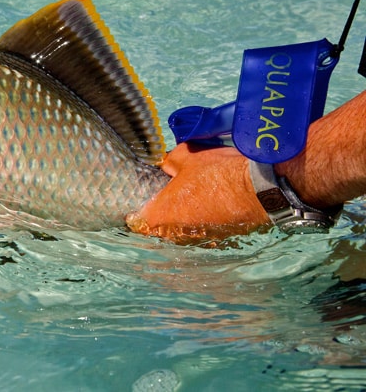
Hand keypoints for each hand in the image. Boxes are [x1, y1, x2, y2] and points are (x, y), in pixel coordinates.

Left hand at [126, 143, 269, 242]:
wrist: (260, 189)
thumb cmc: (218, 173)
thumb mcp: (187, 156)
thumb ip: (170, 163)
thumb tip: (167, 166)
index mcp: (162, 215)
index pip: (136, 222)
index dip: (135, 212)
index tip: (138, 204)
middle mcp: (177, 234)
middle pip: (158, 229)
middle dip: (160, 214)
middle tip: (165, 197)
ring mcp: (199, 239)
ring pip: (181, 232)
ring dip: (182, 220)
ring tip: (190, 200)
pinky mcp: (219, 240)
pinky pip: (202, 232)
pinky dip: (203, 222)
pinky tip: (210, 206)